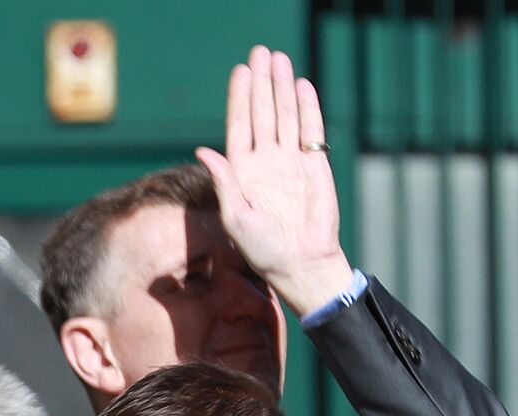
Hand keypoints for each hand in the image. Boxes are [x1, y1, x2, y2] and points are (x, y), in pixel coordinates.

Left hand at [195, 46, 353, 314]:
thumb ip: (224, 182)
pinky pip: (310, 130)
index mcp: (241, 171)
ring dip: (282, 88)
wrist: (299, 261)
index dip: (239, 98)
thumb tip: (203, 150)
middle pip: (262, 112)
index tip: (240, 71)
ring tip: (279, 59)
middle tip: (260, 52)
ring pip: (285, 115)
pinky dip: (307, 107)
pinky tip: (301, 86)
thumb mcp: (234, 216)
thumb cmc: (261, 248)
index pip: (239, 126)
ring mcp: (289, 161)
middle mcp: (264, 161)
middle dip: (260, 83)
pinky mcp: (314, 165)